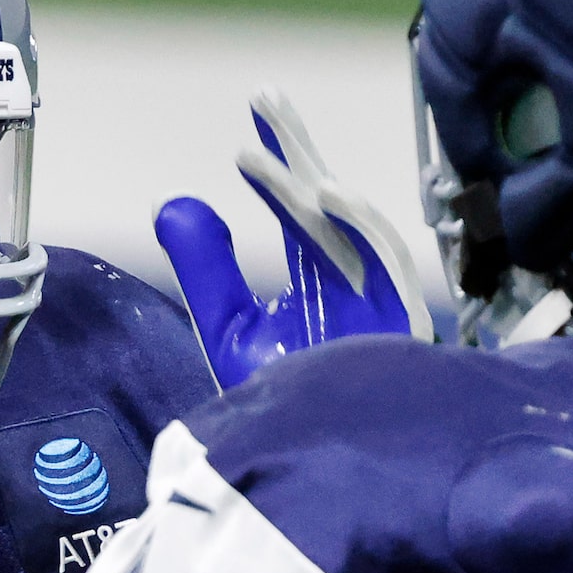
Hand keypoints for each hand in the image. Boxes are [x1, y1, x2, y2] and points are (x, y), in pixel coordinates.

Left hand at [153, 90, 433, 389]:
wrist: (323, 475)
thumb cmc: (292, 409)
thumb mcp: (232, 331)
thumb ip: (206, 270)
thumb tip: (170, 201)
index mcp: (320, 277)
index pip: (297, 207)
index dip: (277, 161)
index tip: (253, 114)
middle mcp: (353, 280)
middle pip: (326, 202)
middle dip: (297, 150)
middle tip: (264, 98)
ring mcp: (379, 300)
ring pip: (352, 227)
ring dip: (313, 188)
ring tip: (267, 155)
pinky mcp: (401, 324)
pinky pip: (386, 265)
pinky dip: (360, 227)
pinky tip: (323, 195)